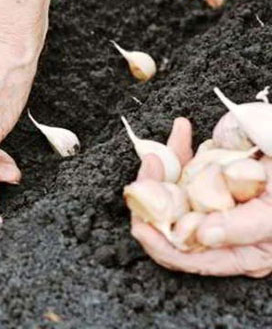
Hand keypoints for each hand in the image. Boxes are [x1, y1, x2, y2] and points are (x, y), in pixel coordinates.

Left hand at [131, 118, 271, 276]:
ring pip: (170, 188)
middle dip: (151, 195)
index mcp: (233, 250)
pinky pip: (186, 163)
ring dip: (162, 166)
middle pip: (167, 219)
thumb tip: (204, 236)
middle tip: (150, 168)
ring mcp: (211, 198)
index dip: (158, 243)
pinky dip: (180, 146)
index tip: (139, 224)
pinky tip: (183, 128)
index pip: (184, 256)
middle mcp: (215, 227)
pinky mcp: (212, 173)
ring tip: (159, 150)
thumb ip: (244, 228)